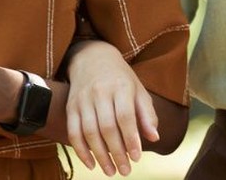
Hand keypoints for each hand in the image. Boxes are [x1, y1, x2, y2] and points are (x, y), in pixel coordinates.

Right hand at [65, 40, 157, 176]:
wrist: (92, 57)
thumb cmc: (120, 78)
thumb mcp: (138, 90)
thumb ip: (147, 114)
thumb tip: (154, 138)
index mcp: (121, 87)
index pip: (125, 116)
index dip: (131, 139)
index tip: (137, 158)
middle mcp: (100, 92)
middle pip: (107, 127)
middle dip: (116, 152)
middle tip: (125, 171)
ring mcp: (83, 99)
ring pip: (89, 132)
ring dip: (99, 155)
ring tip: (110, 171)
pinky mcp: (71, 107)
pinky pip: (74, 132)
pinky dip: (81, 151)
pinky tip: (91, 164)